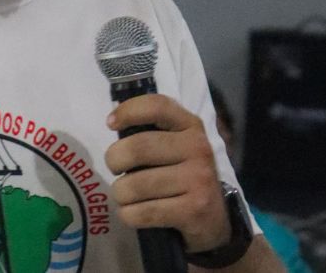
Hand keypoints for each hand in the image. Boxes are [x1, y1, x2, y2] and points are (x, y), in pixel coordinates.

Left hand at [104, 93, 230, 252]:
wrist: (214, 218)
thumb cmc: (182, 175)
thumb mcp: (176, 145)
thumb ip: (151, 131)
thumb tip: (113, 121)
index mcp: (190, 126)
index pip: (157, 106)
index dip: (129, 111)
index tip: (110, 123)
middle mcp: (198, 148)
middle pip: (138, 148)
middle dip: (114, 160)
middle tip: (115, 169)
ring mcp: (198, 180)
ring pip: (135, 185)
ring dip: (120, 194)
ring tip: (126, 195)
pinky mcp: (194, 210)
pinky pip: (142, 213)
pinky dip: (128, 215)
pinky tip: (135, 212)